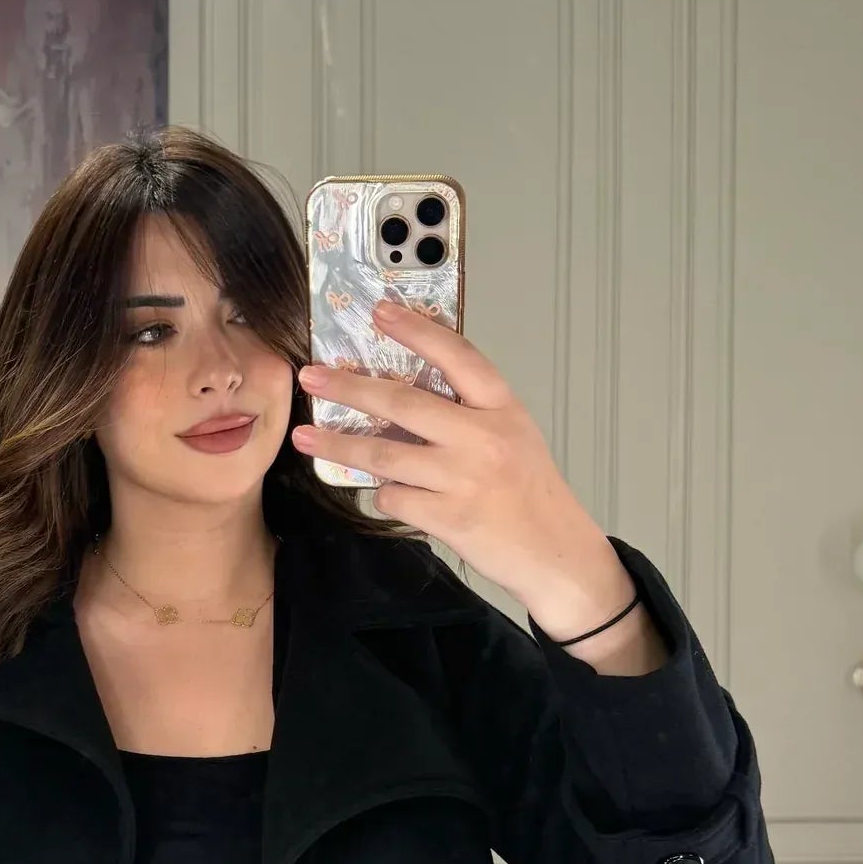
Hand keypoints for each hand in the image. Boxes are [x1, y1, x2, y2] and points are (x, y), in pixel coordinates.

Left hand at [293, 300, 634, 640]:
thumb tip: (402, 393)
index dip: (416, 330)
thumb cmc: (529, 491)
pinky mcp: (449, 518)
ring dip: (338, 444)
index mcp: (501, 408)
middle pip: (402, 402)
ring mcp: (465, 478)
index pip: (456, 355)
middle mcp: (483, 437)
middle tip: (312, 377)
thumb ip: (468, 410)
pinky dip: (383, 494)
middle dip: (348, 387)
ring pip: (384, 454)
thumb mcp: (512, 434)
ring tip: (306, 436)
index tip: (379, 311)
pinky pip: (395, 498)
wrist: (556, 552)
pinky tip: (386, 492)